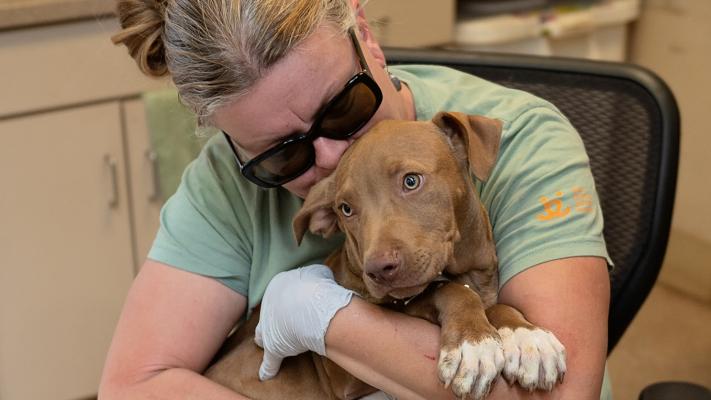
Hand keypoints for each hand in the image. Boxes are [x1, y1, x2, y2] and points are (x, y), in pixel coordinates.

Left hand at [254, 264, 354, 380]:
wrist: (313, 304)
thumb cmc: (318, 287)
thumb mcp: (318, 272)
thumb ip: (316, 275)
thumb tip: (320, 277)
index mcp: (277, 286)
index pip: (279, 294)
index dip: (287, 300)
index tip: (296, 304)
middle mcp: (268, 305)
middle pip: (267, 314)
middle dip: (273, 319)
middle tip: (282, 324)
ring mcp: (268, 327)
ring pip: (262, 335)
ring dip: (266, 340)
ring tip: (271, 345)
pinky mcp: (273, 347)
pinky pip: (269, 361)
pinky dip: (268, 368)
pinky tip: (266, 374)